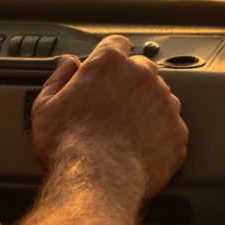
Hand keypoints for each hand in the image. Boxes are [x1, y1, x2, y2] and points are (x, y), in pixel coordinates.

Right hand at [30, 35, 188, 199]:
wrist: (98, 181)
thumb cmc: (69, 145)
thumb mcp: (47, 106)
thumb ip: (59, 78)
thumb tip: (67, 64)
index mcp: (111, 63)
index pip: (116, 44)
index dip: (109, 57)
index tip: (105, 70)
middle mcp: (143, 77)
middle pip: (142, 69)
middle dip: (129, 83)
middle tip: (111, 108)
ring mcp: (165, 104)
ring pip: (160, 97)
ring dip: (147, 108)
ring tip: (125, 133)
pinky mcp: (177, 132)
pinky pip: (171, 128)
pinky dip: (159, 136)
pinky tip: (139, 149)